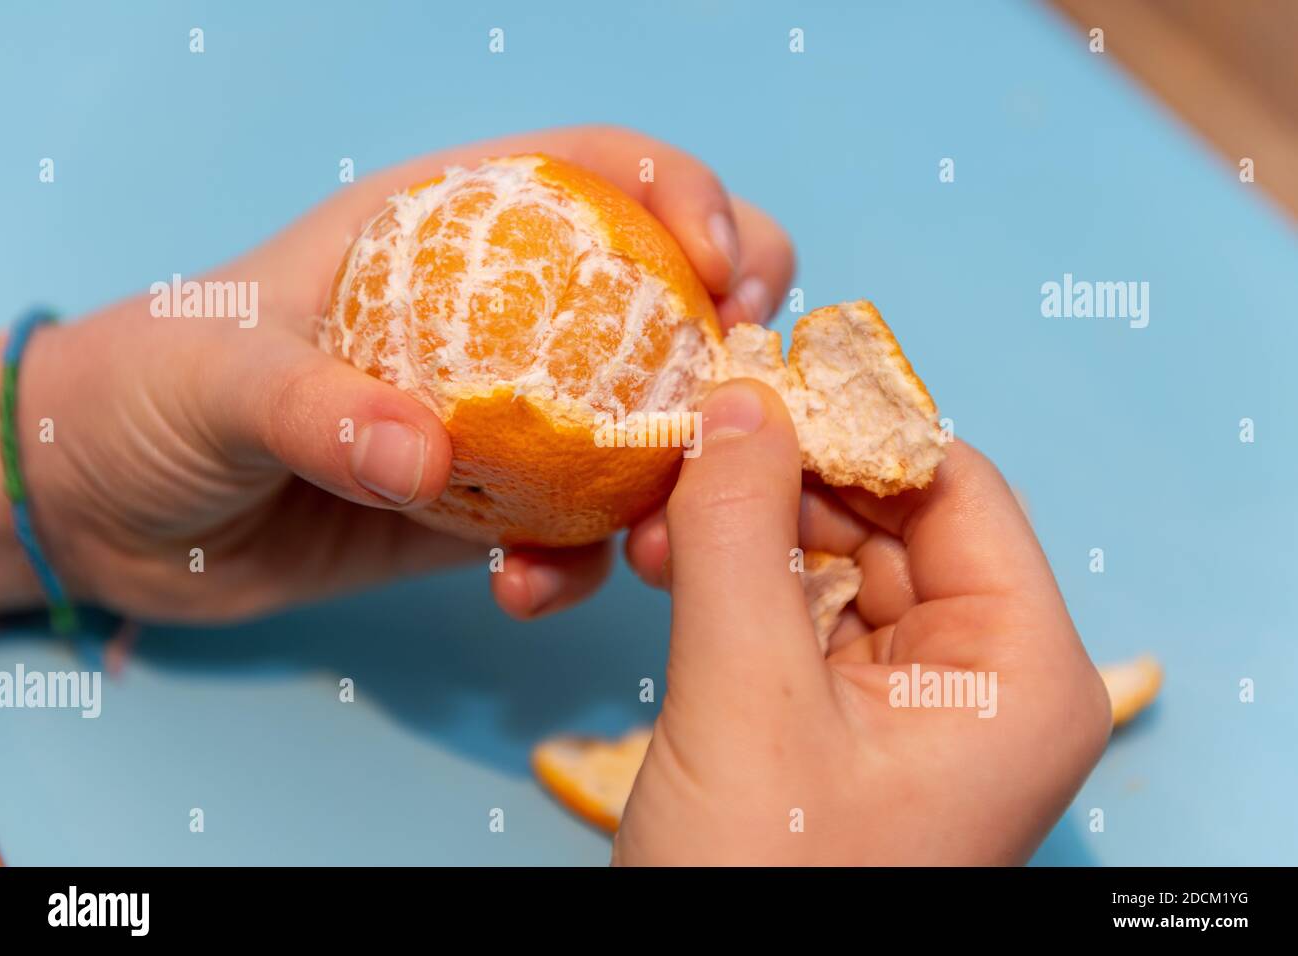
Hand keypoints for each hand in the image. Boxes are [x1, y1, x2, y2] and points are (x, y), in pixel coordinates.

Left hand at [0, 126, 793, 621]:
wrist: (112, 512)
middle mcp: (493, 318)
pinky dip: (576, 565)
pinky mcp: (486, 508)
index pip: (595, 174)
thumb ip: (318, 405)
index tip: (723, 269)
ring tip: (660, 534)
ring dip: (673, 477)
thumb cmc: (148, 391)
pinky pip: (570, 531)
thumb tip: (430, 457)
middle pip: (654, 294)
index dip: (682, 196)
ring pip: (636, 424)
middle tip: (745, 388)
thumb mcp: (220, 373)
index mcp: (443, 229)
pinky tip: (530, 593)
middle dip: (726, 330)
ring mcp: (500, 417)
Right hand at [613, 380, 1111, 864]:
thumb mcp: (744, 695)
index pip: (952, 485)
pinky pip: (798, 609)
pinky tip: (671, 560)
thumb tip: (741, 397)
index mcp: (1021, 668)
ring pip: (832, 556)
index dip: (853, 421)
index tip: (754, 376)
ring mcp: (915, 699)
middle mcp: (985, 676)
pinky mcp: (848, 718)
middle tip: (686, 440)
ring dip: (746, 525)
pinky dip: (736, 579)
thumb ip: (740, 532)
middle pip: (888, 514)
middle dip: (781, 476)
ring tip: (658, 512)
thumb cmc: (763, 887)